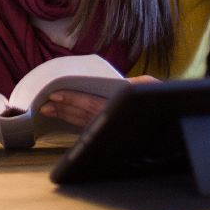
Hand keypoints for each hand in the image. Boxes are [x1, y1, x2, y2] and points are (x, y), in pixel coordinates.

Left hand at [38, 75, 160, 127]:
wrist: (166, 123)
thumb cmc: (158, 99)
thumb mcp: (152, 86)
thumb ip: (138, 83)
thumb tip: (124, 81)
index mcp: (119, 106)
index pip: (91, 103)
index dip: (72, 99)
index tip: (55, 95)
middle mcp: (112, 117)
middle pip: (82, 113)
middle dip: (62, 109)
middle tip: (43, 105)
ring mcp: (109, 125)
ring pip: (82, 121)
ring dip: (64, 116)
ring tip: (47, 110)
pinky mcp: (107, 128)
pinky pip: (87, 126)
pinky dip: (73, 121)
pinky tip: (63, 117)